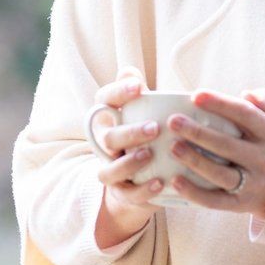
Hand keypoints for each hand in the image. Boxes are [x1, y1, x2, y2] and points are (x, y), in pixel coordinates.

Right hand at [90, 66, 164, 245]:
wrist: (144, 179)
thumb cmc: (152, 136)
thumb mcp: (151, 114)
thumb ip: (148, 97)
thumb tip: (136, 70)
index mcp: (111, 120)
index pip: (104, 101)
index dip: (117, 92)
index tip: (139, 87)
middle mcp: (106, 144)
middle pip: (107, 137)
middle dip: (130, 132)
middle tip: (154, 128)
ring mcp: (112, 170)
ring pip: (109, 169)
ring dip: (129, 162)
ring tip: (149, 155)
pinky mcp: (122, 193)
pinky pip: (127, 194)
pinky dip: (143, 190)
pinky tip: (160, 183)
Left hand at [165, 87, 264, 216]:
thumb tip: (247, 94)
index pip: (245, 114)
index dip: (220, 104)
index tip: (196, 95)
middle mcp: (263, 159)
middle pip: (228, 145)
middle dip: (199, 133)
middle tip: (173, 121)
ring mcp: (252, 183)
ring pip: (221, 174)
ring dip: (195, 161)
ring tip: (173, 147)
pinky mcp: (239, 204)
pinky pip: (215, 201)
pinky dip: (194, 193)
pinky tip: (175, 181)